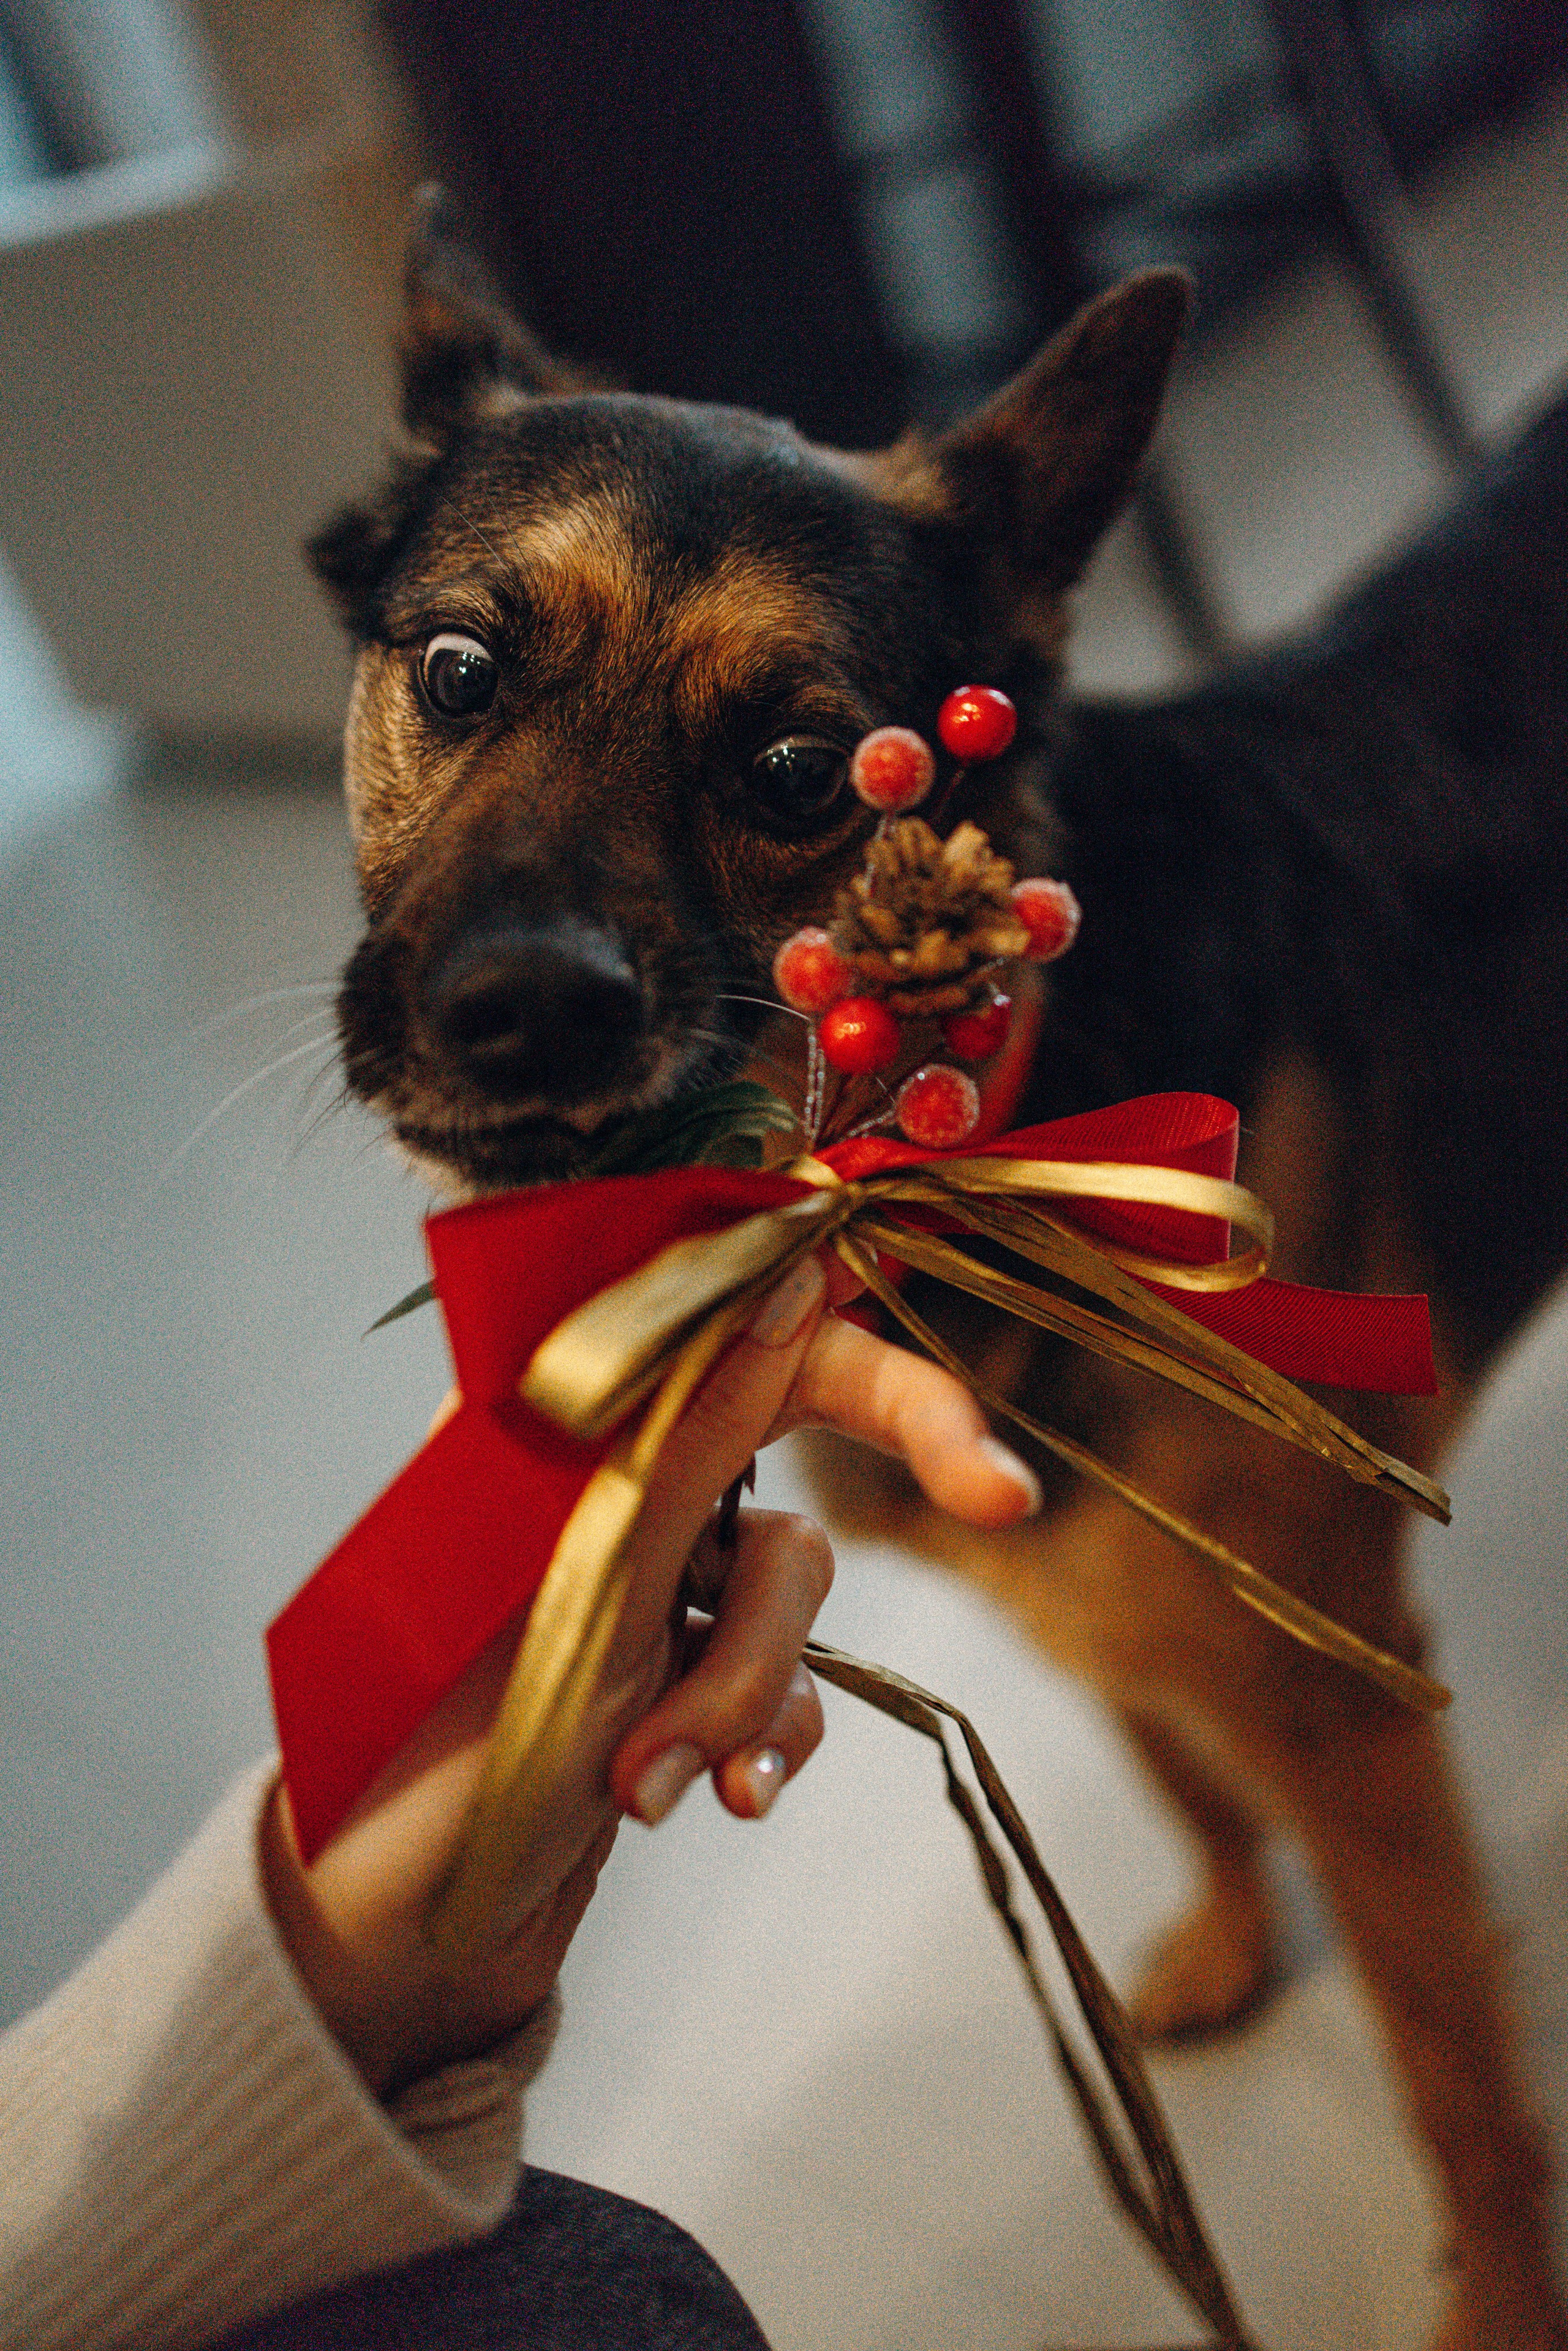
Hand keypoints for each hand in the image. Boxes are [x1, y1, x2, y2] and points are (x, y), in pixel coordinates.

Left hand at [261, 1255, 1037, 2096]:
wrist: (391, 1932)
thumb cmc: (446, 1744)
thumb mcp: (592, 1576)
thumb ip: (701, 1429)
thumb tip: (794, 1277)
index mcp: (572, 1437)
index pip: (754, 1360)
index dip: (886, 1397)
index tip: (982, 1480)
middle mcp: (617, 1499)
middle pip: (787, 1504)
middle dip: (779, 1614)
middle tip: (973, 1554)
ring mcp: (651, 1599)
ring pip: (785, 1615)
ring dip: (736, 1703)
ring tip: (646, 1781)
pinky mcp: (675, 1687)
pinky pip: (779, 1694)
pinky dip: (757, 1745)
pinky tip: (718, 1798)